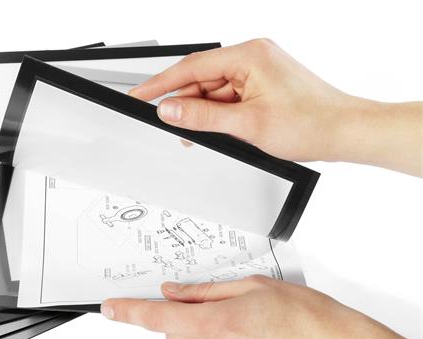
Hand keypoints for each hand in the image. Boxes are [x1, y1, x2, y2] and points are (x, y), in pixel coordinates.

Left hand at [101, 276, 422, 338]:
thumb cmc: (307, 318)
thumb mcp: (253, 287)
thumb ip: (205, 291)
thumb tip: (174, 292)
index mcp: (215, 325)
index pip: (157, 319)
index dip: (129, 313)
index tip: (111, 309)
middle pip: (176, 335)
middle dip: (187, 318)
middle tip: (220, 305)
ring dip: (210, 335)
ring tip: (250, 325)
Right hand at [130, 39, 421, 175]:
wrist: (345, 132)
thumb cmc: (311, 123)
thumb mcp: (246, 125)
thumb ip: (201, 117)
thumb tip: (169, 110)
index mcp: (249, 55)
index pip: (191, 67)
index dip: (160, 84)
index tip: (138, 95)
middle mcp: (253, 57)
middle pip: (201, 80)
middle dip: (186, 106)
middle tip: (171, 129)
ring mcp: (258, 71)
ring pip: (214, 92)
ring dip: (205, 115)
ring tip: (209, 138)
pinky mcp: (263, 85)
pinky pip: (229, 98)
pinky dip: (220, 116)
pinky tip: (222, 133)